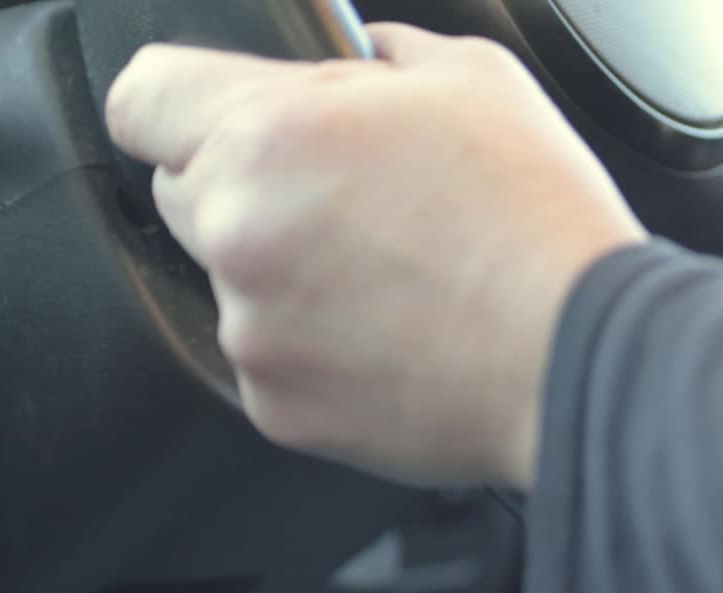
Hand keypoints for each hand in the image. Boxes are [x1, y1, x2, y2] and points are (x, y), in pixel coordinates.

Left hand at [105, 24, 645, 490]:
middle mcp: (240, 234)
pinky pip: (270, 358)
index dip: (182, 102)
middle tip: (349, 202)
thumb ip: (383, 54)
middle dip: (250, 188)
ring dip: (288, 273)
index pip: (142, 99)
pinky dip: (315, 347)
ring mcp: (254, 331)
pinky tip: (394, 334)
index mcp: (270, 135)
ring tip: (393, 278)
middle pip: (186, 193)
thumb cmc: (538, 219)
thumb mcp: (475, 78)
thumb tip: (357, 57)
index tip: (213, 119)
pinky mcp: (279, 407)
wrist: (580, 353)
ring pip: (233, 282)